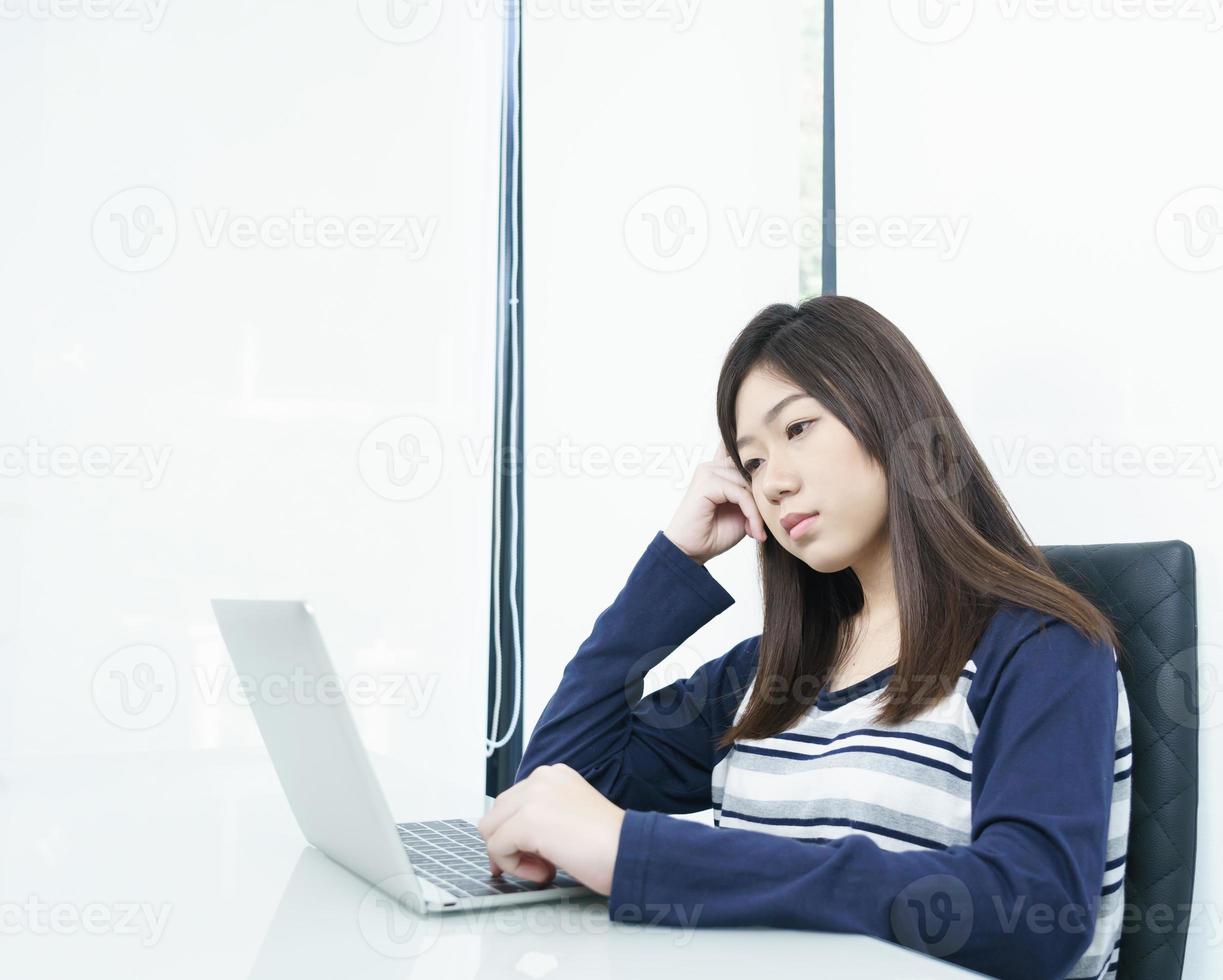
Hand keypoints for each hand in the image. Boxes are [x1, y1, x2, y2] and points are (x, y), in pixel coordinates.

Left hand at [477, 763, 625, 895]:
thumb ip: (539, 815)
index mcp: (553, 774)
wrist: (630, 852)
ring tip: (544, 866)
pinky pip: (496, 847)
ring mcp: (533, 796)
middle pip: (495, 814)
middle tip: (536, 864)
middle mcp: (541, 778)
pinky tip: (546, 870)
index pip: (510, 802)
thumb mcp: (568, 815)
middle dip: (508, 844)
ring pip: (490, 830)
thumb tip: (504, 837)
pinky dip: (514, 867)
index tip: (529, 854)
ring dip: (511, 856)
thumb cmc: (608, 843)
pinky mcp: (528, 820)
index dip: (514, 833)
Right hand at [663, 440, 766, 564]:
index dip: (762, 475)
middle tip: (761, 527)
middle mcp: (712, 467)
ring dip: (757, 510)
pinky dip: (751, 513)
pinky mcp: (707, 483)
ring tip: (756, 531)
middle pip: (751, 472)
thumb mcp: (741, 512)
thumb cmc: (713, 533)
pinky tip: (752, 531)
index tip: (777, 497)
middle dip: (761, 499)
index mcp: (719, 470)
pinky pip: (741, 494)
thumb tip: (772, 486)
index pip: (747, 459)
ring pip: (748, 483)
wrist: (691, 551)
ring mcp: (708, 472)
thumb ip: (754, 496)